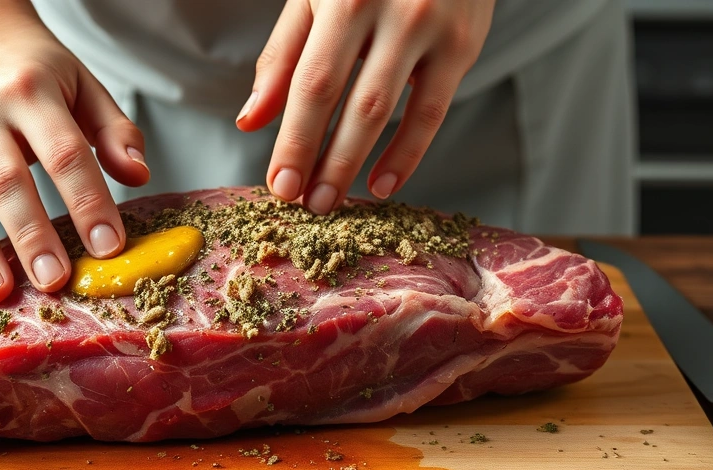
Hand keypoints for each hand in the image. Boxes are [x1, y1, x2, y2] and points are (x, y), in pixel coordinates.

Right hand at [0, 0, 148, 302]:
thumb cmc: (32, 71)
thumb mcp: (83, 84)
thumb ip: (116, 129)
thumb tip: (138, 174)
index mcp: (28, 91)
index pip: (64, 154)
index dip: (89, 202)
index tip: (110, 245)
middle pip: (7, 183)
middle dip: (32, 236)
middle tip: (55, 281)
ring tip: (1, 292)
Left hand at [236, 0, 493, 213]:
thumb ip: (283, 56)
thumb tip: (250, 121)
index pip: (311, 83)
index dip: (294, 139)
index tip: (279, 185)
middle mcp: (387, 10)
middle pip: (349, 104)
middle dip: (324, 162)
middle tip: (306, 206)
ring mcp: (429, 27)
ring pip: (388, 111)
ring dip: (356, 164)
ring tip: (332, 201)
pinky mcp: (463, 43)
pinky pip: (433, 111)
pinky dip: (408, 153)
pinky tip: (383, 184)